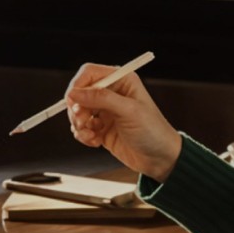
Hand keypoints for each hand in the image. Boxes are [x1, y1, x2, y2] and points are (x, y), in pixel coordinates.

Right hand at [65, 63, 181, 181]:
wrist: (160, 159)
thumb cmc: (152, 130)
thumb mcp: (129, 111)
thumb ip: (102, 98)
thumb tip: (74, 93)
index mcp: (121, 81)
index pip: (89, 73)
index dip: (77, 85)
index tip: (72, 102)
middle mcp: (111, 93)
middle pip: (79, 94)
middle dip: (77, 110)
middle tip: (82, 123)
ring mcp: (105, 111)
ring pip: (78, 112)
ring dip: (79, 125)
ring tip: (91, 136)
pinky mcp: (101, 128)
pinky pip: (81, 128)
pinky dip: (83, 136)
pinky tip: (96, 142)